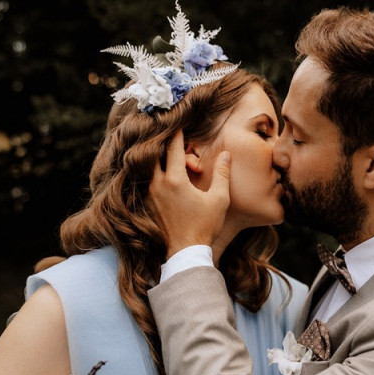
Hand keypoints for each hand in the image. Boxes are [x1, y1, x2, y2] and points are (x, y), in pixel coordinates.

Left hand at [148, 130, 230, 258]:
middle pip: (154, 154)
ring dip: (158, 159)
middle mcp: (157, 184)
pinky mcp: (147, 204)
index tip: (178, 122)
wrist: (186, 252)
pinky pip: (148, 181)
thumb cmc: (205, 226)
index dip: (176, 132)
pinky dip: (154, 173)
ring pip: (149, 168)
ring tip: (168, 155)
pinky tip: (164, 175)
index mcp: (175, 180)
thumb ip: (221, 174)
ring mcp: (150, 194)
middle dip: (162, 144)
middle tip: (171, 138)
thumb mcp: (219, 199)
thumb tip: (226, 154)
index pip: (172, 147)